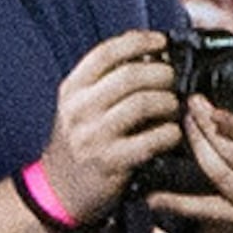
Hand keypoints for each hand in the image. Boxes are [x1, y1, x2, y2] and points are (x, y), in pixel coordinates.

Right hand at [43, 31, 184, 224]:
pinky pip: (152, 139)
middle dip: (162, 73)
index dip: (139, 41)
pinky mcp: (112, 162)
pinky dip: (170, 133)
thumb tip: (149, 53)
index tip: (161, 40)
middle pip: (130, 75)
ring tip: (174, 107)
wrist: (59, 191)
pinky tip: (172, 134)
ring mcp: (94, 136)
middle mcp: (80, 109)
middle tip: (174, 80)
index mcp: (72, 89)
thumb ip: (106, 81)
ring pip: (143, 103)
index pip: (106, 52)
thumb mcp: (80, 106)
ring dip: (168, 102)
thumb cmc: (79, 143)